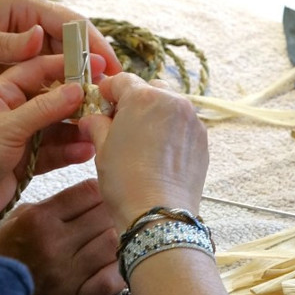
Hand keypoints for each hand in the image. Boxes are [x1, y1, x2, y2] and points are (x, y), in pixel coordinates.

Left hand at [0, 55, 97, 243]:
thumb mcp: (6, 126)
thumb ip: (44, 108)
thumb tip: (77, 88)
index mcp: (0, 91)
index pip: (40, 70)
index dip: (69, 66)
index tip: (97, 66)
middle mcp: (12, 110)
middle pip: (53, 99)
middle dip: (78, 102)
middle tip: (104, 102)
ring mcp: (19, 136)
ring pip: (57, 128)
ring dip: (77, 130)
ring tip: (98, 132)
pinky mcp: (25, 161)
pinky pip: (54, 152)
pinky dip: (69, 152)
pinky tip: (86, 152)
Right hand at [0, 179, 124, 294]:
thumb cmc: (7, 260)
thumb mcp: (13, 223)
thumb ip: (45, 204)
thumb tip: (83, 192)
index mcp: (37, 220)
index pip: (88, 192)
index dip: (102, 189)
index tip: (105, 193)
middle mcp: (54, 244)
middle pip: (104, 214)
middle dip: (113, 210)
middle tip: (116, 212)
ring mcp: (68, 273)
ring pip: (114, 241)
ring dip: (120, 236)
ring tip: (118, 234)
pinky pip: (114, 276)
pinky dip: (121, 266)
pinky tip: (118, 260)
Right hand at [79, 73, 208, 231]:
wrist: (159, 214)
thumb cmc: (126, 181)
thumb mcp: (102, 149)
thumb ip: (97, 125)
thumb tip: (92, 119)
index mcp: (144, 97)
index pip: (122, 80)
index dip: (108, 91)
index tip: (101, 105)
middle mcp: (173, 101)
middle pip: (150, 89)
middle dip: (135, 102)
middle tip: (120, 125)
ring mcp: (192, 120)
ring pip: (170, 106)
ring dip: (155, 115)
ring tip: (142, 142)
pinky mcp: (202, 139)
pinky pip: (183, 125)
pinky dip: (171, 131)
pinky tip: (159, 155)